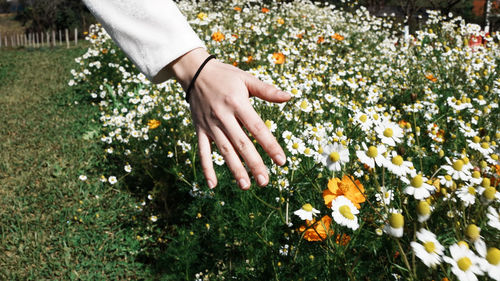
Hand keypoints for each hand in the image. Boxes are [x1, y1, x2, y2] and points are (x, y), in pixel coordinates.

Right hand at [169, 48, 290, 189]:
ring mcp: (210, 125)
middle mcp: (223, 116)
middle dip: (254, 163)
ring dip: (235, 169)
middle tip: (265, 181)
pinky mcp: (200, 130)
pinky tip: (212, 185)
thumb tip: (289, 97)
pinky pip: (203, 151)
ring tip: (246, 186)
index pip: (257, 128)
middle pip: (241, 143)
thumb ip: (267, 90)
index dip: (270, 145)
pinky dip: (206, 168)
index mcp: (238, 103)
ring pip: (224, 150)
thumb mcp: (246, 78)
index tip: (281, 161)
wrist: (194, 72)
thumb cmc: (225, 75)